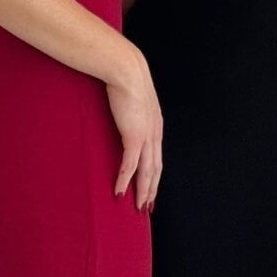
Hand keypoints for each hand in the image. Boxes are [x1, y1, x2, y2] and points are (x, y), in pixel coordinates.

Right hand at [106, 49, 162, 211]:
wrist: (125, 69)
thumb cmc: (125, 78)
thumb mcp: (132, 98)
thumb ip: (131, 109)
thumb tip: (122, 112)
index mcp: (155, 125)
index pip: (157, 156)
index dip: (155, 175)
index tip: (151, 189)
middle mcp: (155, 133)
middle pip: (156, 169)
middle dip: (151, 189)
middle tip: (146, 206)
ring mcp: (146, 136)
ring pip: (146, 171)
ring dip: (142, 191)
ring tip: (138, 206)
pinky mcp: (134, 135)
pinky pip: (130, 164)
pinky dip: (125, 180)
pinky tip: (119, 192)